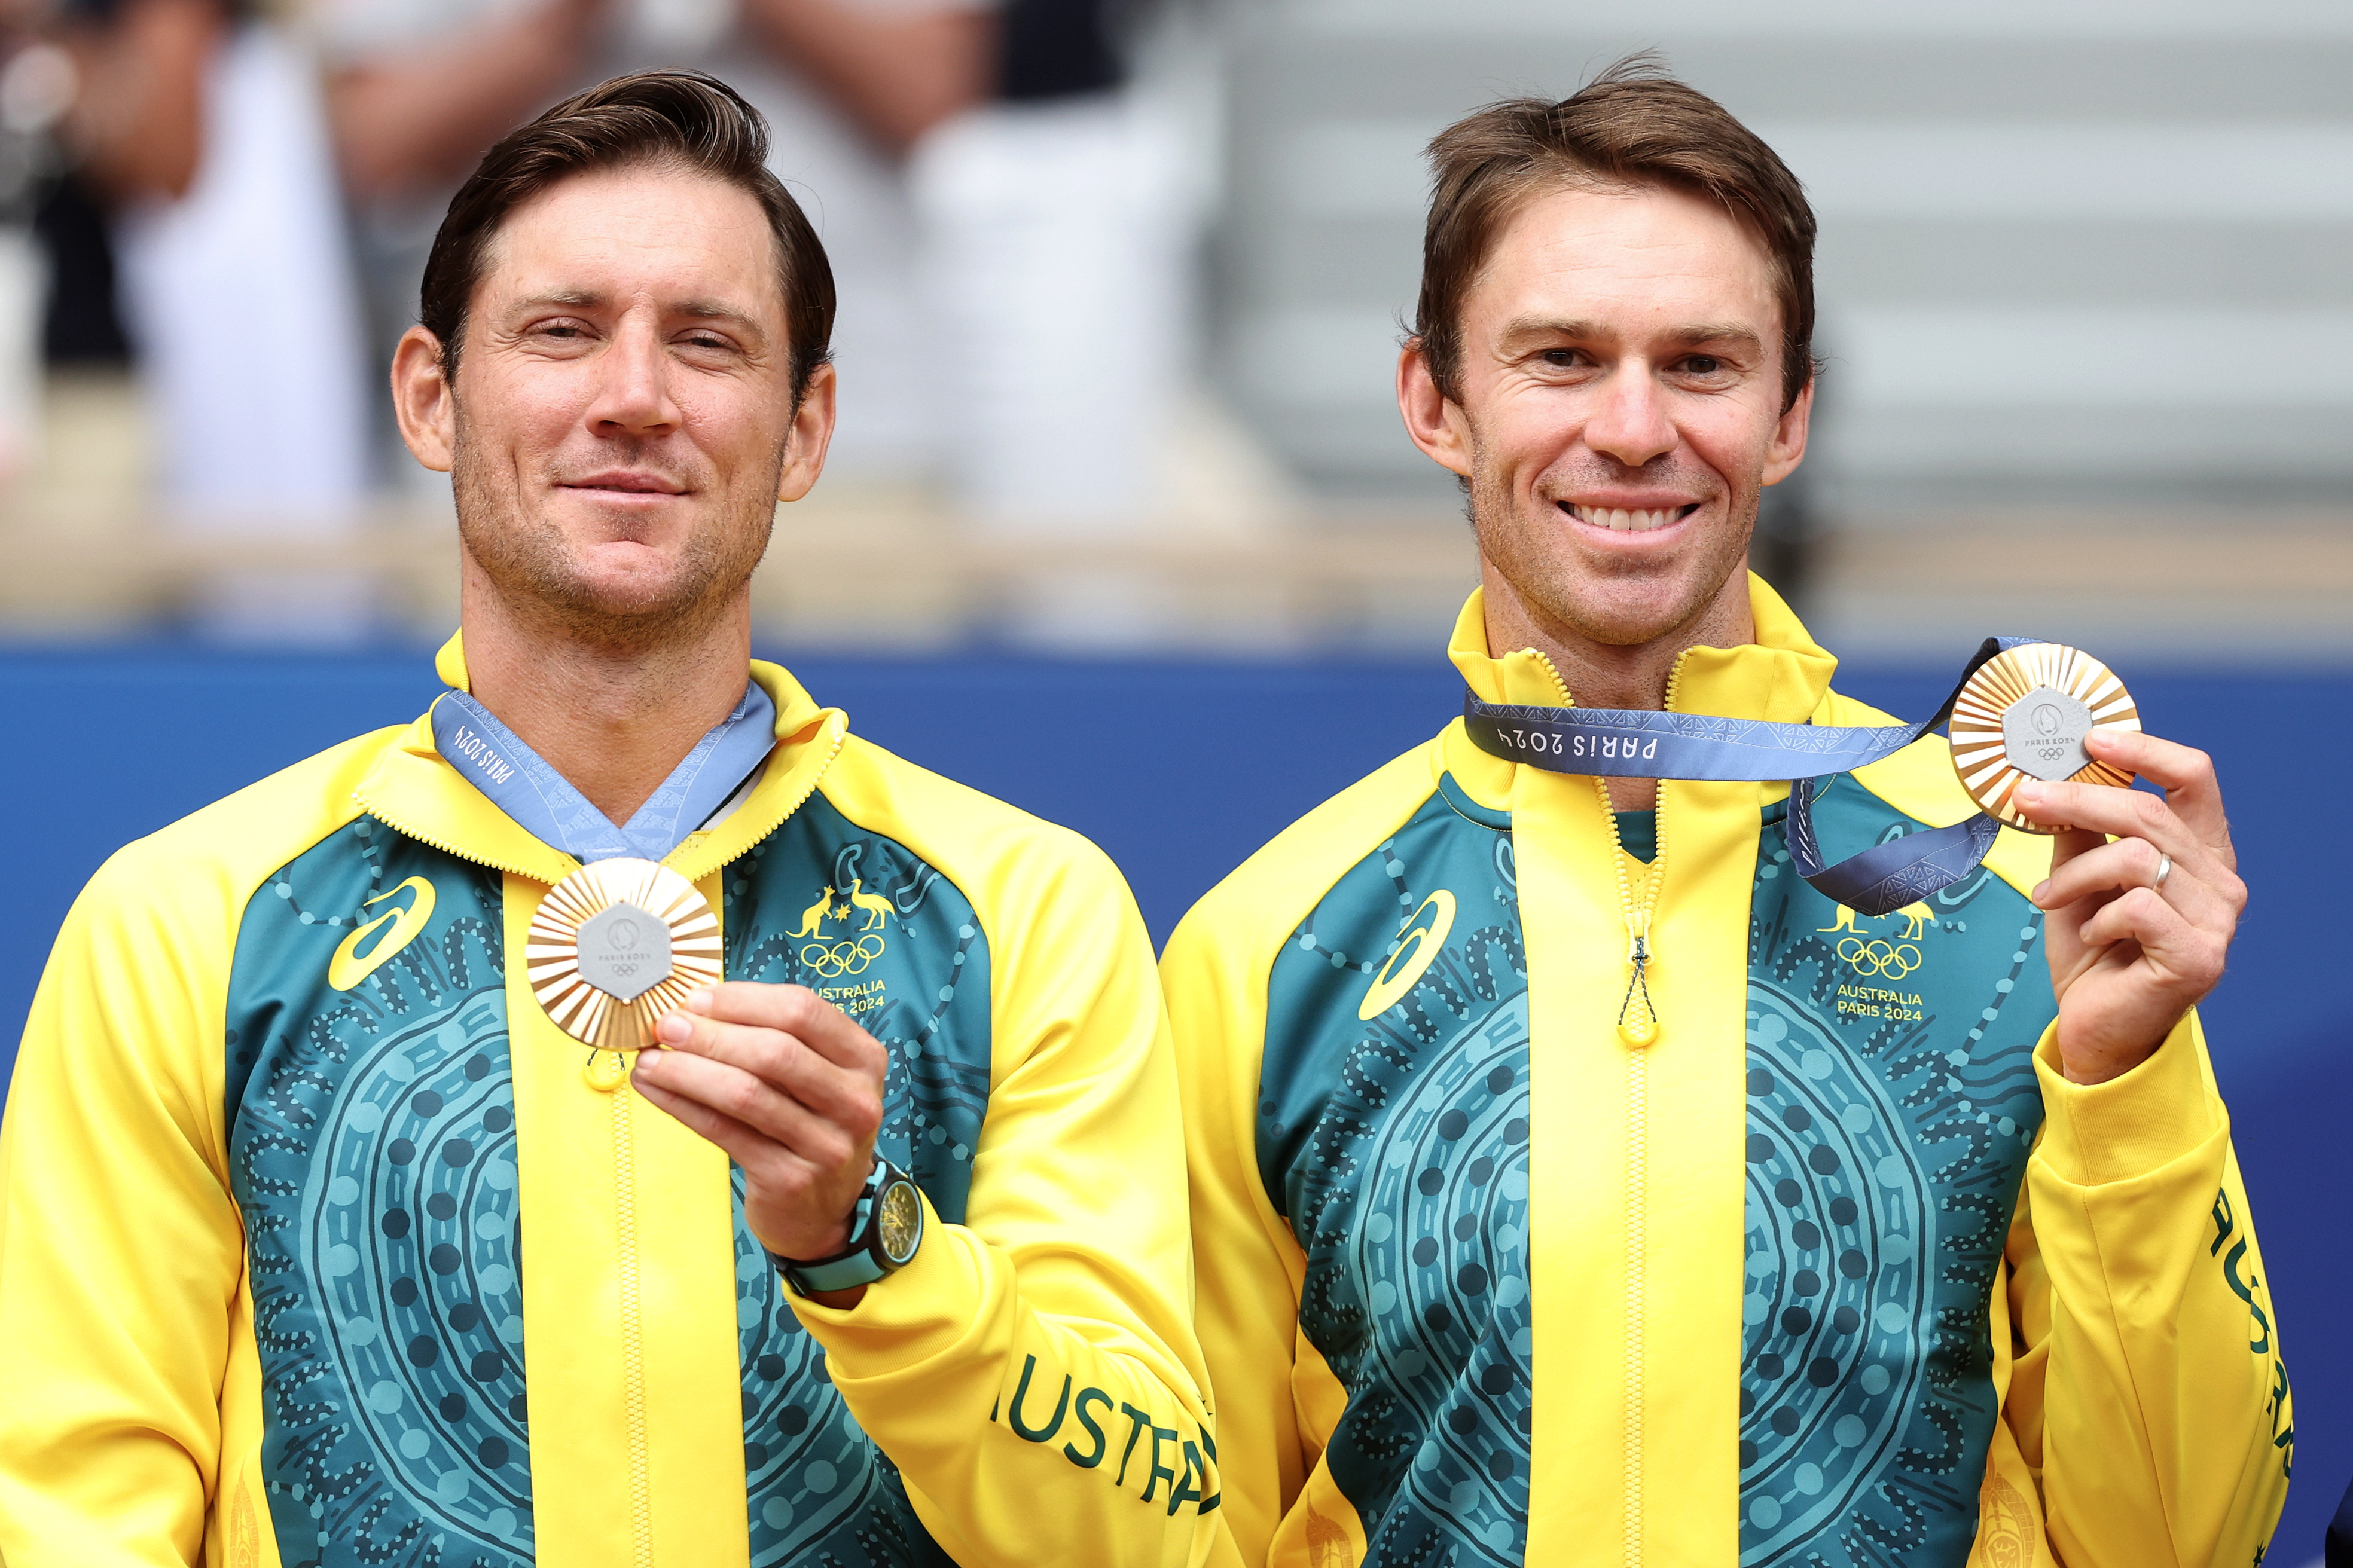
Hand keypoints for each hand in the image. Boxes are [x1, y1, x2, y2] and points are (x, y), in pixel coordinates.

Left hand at [629, 983, 886, 1300]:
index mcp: (864, 1059)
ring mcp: (826, 1144)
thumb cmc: (810, 1125)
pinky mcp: (790, 1179)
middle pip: (776, 1051)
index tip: (697, 1000)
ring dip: (688, 1071)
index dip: (744, 1000)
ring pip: (746, 1093)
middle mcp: (855, 1100)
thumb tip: (695, 1010)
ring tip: (651, 1059)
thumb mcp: (814, 1078)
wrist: (826, 1209)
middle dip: (712, 1034)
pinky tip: (656, 1090)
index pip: (803, 1011)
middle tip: (667, 1027)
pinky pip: (725, 1132)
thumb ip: (773, 1040)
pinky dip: (682, 1106)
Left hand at [2012, 729, 2245, 1084]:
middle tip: (2026, 800)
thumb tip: (2050, 777)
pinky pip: (2136, 907)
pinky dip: (2096, 917)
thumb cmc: (2092, 951)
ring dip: (2076, 875)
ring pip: (2136, 858)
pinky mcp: (2200, 956)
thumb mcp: (2079, 877)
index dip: (2146, 751)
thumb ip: (2079, 830)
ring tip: (2049, 898)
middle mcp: (2221, 881)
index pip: (2194, 779)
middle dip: (2077, 802)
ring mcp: (2218, 921)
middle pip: (2148, 813)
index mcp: (2200, 853)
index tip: (2092, 739)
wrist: (2095, 1027)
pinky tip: (2088, 936)